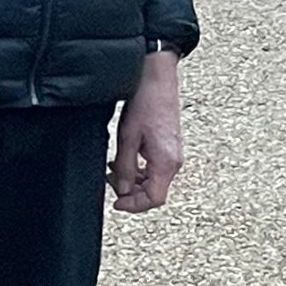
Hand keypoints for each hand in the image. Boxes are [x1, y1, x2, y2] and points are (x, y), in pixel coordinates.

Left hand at [110, 50, 182, 214]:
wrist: (157, 79)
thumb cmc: (146, 102)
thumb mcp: (128, 138)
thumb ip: (124, 167)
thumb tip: (121, 189)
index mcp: (166, 162)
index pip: (154, 199)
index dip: (134, 206)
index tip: (116, 203)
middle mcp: (174, 161)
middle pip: (154, 192)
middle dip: (131, 193)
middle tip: (111, 182)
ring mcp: (173, 154)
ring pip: (154, 181)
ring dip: (134, 181)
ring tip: (115, 170)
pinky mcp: (169, 147)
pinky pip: (155, 168)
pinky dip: (139, 170)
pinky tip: (125, 160)